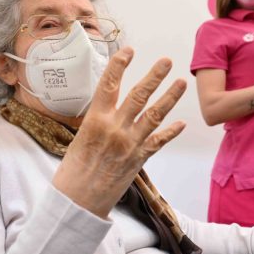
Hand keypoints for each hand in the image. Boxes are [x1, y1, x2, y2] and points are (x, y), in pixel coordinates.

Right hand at [53, 47, 186, 218]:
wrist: (77, 202)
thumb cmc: (72, 171)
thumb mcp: (78, 139)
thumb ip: (98, 122)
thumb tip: (107, 110)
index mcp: (95, 121)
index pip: (108, 86)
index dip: (119, 66)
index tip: (128, 50)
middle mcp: (115, 130)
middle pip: (138, 97)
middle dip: (153, 76)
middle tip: (165, 60)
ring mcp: (130, 145)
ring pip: (154, 115)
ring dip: (169, 98)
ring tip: (181, 82)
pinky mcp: (139, 160)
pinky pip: (158, 142)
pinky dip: (170, 132)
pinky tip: (181, 122)